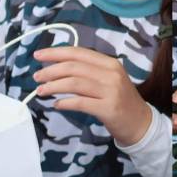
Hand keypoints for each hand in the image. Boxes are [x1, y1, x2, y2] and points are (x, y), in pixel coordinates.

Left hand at [31, 42, 150, 146]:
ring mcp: (111, 91)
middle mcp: (111, 74)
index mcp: (109, 63)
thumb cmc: (120, 100)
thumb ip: (88, 71)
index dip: (56, 53)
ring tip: (41, 91)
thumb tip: (57, 67)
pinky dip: (65, 103)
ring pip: (74, 83)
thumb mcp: (108, 80)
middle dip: (51, 70)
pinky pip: (80, 103)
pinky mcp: (108, 109)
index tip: (38, 55)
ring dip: (54, 86)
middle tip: (36, 77)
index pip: (78, 52)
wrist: (141, 123)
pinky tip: (56, 105)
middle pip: (74, 67)